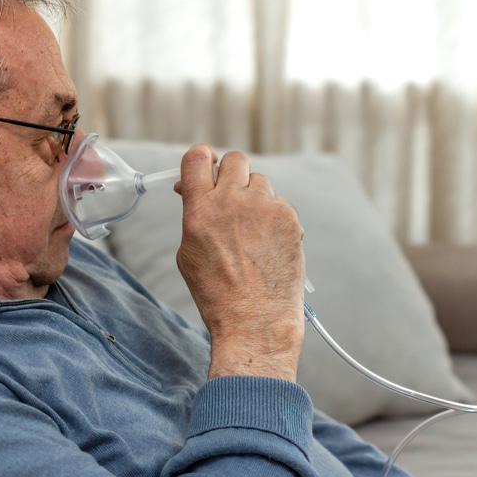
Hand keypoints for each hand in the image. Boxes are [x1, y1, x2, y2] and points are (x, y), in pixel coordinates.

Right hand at [175, 145, 305, 381]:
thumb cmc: (217, 293)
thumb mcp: (188, 252)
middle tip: (230, 196)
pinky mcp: (289, 218)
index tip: (207, 163)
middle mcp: (233, 201)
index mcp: (200, 209)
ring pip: (259, 181)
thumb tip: (196, 191)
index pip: (197, 157)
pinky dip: (273, 217)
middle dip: (231, 174)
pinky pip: (278, 203)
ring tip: (251, 231)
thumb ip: (194, 215)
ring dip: (253, 197)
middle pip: (235, 159)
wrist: (255, 320)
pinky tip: (268, 243)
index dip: (203, 157)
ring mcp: (265, 208)